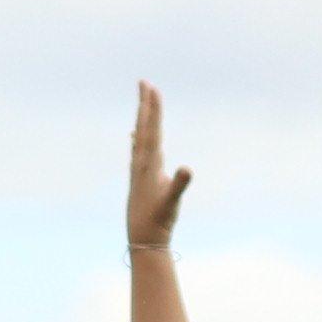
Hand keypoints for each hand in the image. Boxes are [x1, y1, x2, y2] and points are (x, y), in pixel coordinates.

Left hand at [126, 82, 191, 249]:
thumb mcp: (171, 203)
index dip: (154, 109)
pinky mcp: (140, 179)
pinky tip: (134, 135)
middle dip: (145, 105)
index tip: (153, 88)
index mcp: (149, 165)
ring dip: (142, 118)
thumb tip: (186, 169)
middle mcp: (141, 164)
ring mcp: (139, 171)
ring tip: (142, 102)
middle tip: (143, 82)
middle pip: (143, 128)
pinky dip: (138, 139)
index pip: (152, 130)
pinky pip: (139, 152)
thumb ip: (179, 185)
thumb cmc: (158, 222)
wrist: (142, 240)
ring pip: (140, 137)